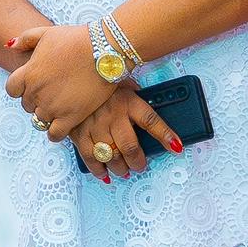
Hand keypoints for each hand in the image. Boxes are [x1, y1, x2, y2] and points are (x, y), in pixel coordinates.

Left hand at [5, 22, 115, 136]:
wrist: (103, 50)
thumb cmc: (75, 39)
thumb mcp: (46, 33)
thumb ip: (25, 39)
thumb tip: (9, 46)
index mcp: (28, 73)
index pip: (12, 90)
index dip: (21, 89)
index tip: (32, 86)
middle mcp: (36, 92)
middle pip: (27, 105)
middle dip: (36, 100)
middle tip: (52, 93)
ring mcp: (53, 106)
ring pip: (40, 120)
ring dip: (47, 115)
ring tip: (60, 106)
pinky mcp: (71, 117)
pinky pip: (55, 134)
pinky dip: (56, 133)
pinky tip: (63, 124)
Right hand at [67, 85, 183, 182]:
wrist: (71, 73)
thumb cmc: (101, 83)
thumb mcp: (122, 83)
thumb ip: (136, 97)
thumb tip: (155, 106)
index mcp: (127, 101)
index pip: (151, 121)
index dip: (165, 135)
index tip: (176, 147)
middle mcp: (112, 114)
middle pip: (130, 147)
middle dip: (137, 162)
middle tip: (138, 165)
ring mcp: (94, 124)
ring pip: (110, 155)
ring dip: (119, 167)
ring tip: (123, 170)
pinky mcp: (77, 132)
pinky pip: (89, 156)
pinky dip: (97, 169)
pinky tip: (104, 173)